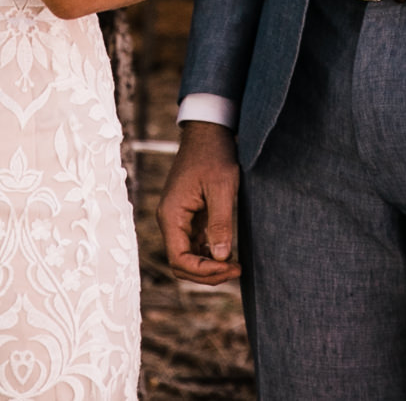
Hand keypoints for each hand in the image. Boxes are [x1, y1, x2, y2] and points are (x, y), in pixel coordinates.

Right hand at [160, 121, 241, 282]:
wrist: (208, 132)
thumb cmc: (214, 155)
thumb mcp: (222, 188)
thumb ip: (220, 223)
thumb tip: (221, 258)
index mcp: (171, 215)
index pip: (179, 259)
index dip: (204, 271)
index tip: (231, 267)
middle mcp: (170, 220)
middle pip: (181, 264)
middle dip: (207, 274)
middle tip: (236, 270)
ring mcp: (178, 219)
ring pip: (187, 257)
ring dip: (208, 267)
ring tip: (235, 265)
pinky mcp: (187, 216)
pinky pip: (193, 245)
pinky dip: (208, 255)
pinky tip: (227, 253)